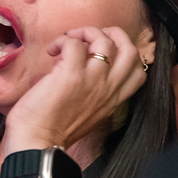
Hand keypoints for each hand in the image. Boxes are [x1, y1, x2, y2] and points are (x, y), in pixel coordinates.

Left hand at [2, 26, 146, 153]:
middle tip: (91, 36)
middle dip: (115, 33)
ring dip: (85, 32)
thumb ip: (94, 93)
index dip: (126, 53)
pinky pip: (74, 43)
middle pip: (131, 49)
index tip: (105, 51)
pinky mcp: (71, 74)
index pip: (139, 71)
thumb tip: (83, 67)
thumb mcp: (87, 113)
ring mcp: (93, 80)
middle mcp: (108, 88)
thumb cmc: (54, 131)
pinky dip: (63, 41)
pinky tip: (52, 51)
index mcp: (113, 100)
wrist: (37, 145)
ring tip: (67, 41)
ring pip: (105, 40)